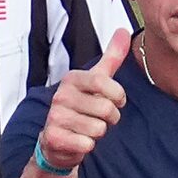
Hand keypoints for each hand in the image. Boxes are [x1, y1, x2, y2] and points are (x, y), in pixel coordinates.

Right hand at [38, 28, 130, 172]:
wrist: (57, 140)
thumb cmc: (81, 108)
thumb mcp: (97, 80)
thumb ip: (112, 57)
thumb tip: (124, 31)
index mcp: (72, 79)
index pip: (104, 82)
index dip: (117, 95)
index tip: (115, 100)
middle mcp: (60, 95)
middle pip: (106, 109)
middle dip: (110, 118)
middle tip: (98, 118)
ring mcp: (55, 116)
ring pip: (98, 129)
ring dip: (99, 133)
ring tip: (87, 129)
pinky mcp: (54, 138)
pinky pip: (87, 144)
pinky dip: (88, 146)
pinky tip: (78, 140)